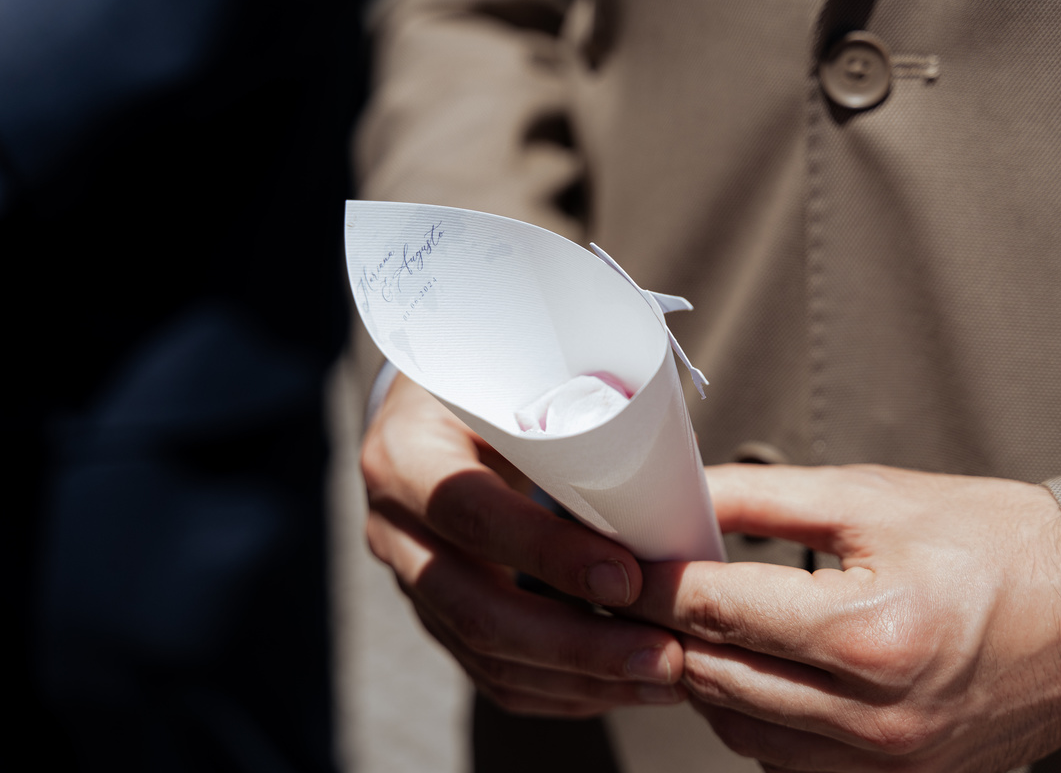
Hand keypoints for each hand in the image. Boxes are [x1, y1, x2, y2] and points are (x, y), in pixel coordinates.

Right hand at [361, 374, 684, 715]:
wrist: (427, 404)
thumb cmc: (486, 377)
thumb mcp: (509, 372)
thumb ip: (562, 411)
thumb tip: (664, 468)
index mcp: (406, 454)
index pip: (471, 513)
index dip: (547, 552)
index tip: (628, 577)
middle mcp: (394, 526)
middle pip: (477, 609)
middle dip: (578, 646)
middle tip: (664, 657)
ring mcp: (409, 578)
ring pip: (486, 655)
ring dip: (580, 678)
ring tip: (662, 678)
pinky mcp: (433, 612)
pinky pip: (489, 671)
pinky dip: (557, 689)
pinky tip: (618, 686)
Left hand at [625, 464, 1060, 770]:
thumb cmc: (996, 544)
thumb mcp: (872, 499)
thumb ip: (764, 499)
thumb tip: (686, 499)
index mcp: (871, 632)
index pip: (720, 613)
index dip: (657, 585)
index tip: (622, 564)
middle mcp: (876, 714)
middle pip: (717, 679)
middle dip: (665, 631)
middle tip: (636, 591)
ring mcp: (887, 761)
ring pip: (740, 731)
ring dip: (702, 679)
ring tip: (690, 627)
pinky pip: (786, 760)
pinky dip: (750, 716)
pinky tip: (747, 671)